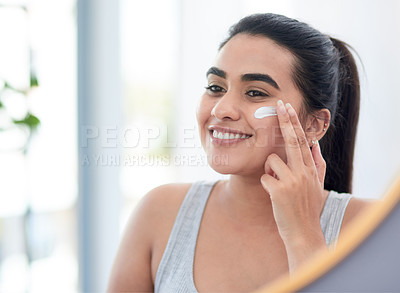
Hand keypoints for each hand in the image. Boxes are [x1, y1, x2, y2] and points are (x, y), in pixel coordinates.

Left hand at [260, 100, 326, 269]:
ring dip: (269, 171)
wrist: (303, 232)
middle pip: (292, 140)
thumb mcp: (317, 185)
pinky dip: (265, 184)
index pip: (302, 140)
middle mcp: (304, 172)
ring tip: (277, 185)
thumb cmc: (307, 207)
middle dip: (285, 121)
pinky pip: (264, 178)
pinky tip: (273, 195)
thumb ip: (317, 163)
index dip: (293, 122)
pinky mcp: (280, 191)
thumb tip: (314, 144)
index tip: (287, 107)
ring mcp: (292, 181)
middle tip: (279, 104)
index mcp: (311, 169)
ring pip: (271, 161)